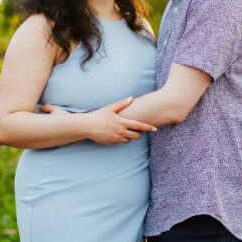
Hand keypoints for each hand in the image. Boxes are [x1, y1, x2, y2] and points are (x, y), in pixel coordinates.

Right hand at [40, 98, 155, 144]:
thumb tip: (131, 98)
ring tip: (124, 129)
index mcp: (121, 122)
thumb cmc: (98, 116)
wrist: (86, 126)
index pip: (139, 126)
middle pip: (136, 136)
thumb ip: (121, 104)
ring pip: (129, 140)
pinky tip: (115, 133)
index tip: (155, 129)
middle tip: (138, 129)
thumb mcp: (110, 108)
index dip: (148, 128)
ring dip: (130, 136)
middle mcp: (120, 132)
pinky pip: (120, 142)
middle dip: (139, 133)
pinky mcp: (111, 143)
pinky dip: (120, 138)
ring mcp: (115, 139)